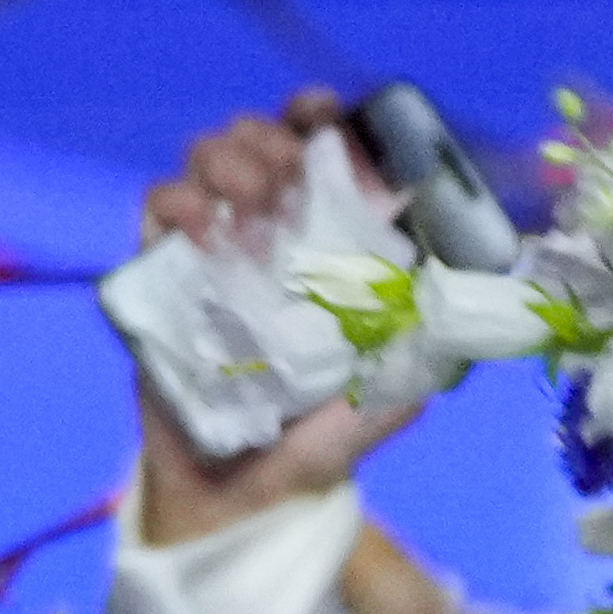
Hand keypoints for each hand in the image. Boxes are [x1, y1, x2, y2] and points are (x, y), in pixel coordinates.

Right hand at [125, 87, 424, 541]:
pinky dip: (173, 201)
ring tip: (243, 198)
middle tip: (281, 174)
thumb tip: (458, 295)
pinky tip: (194, 227)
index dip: (320, 117)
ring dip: (225, 157)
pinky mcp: (157, 278)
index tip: (324, 114)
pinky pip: (154, 209)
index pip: (320, 153)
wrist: (236, 499)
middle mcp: (265, 236)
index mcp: (324, 246)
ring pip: (203, 159)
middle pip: (256, 139)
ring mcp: (207, 253)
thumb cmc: (315, 447)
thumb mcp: (387, 400)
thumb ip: (420, 353)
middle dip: (268, 137)